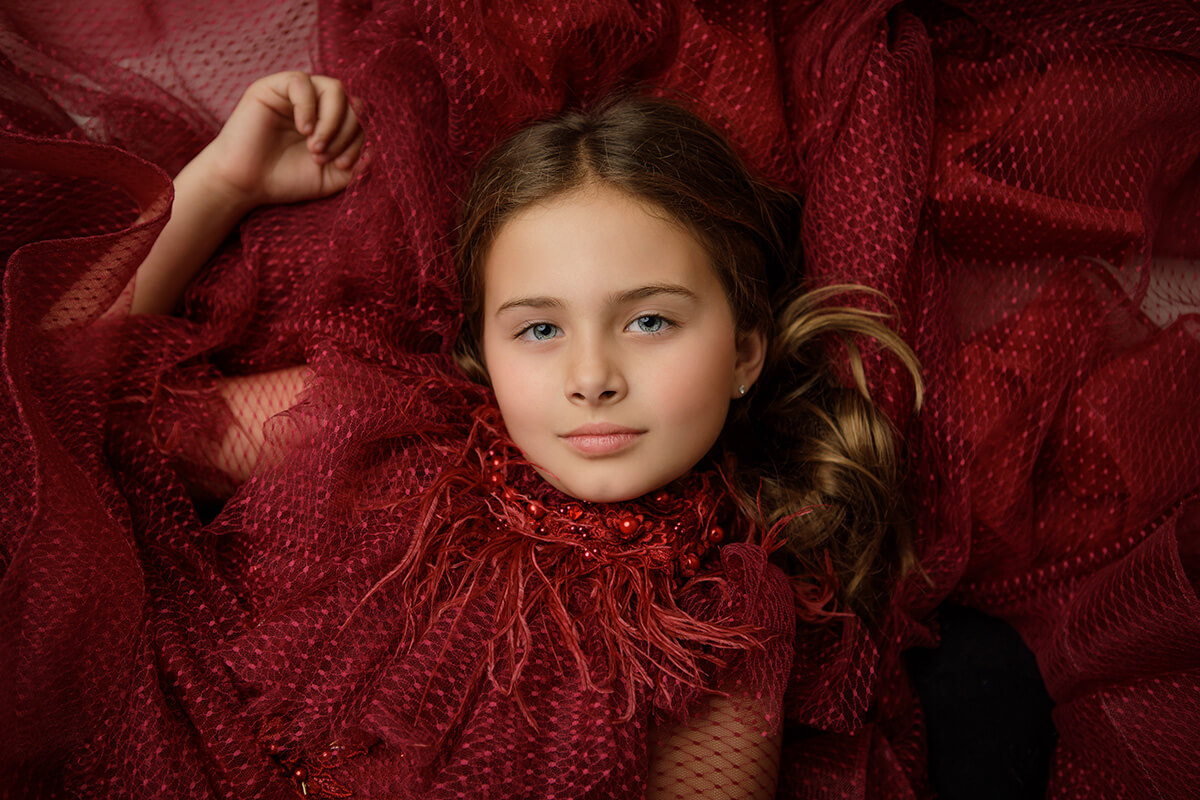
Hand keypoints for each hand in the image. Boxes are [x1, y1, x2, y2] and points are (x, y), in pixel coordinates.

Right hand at [196, 71, 366, 210]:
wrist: (245, 184)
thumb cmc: (285, 180)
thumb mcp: (330, 178)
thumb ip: (357, 167)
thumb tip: (376, 151)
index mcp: (332, 123)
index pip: (361, 117)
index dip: (359, 139)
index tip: (343, 165)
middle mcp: (317, 105)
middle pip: (352, 100)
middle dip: (345, 132)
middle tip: (324, 156)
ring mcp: (296, 94)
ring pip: (334, 88)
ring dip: (331, 121)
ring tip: (315, 146)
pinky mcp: (272, 87)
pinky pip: (302, 81)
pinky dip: (308, 106)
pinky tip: (302, 129)